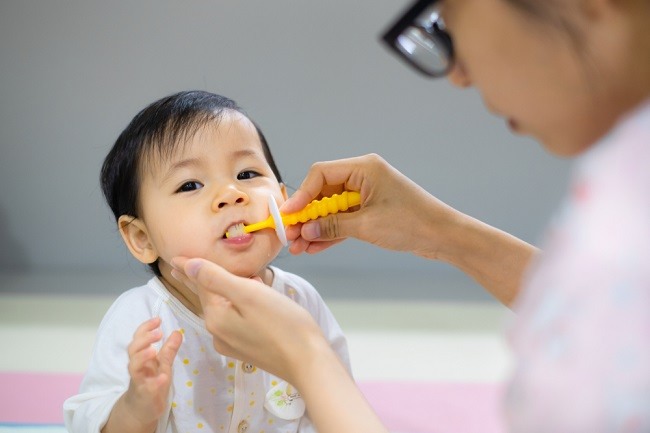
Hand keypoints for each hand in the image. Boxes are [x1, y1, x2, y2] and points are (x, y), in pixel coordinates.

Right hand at [122, 318, 181, 427]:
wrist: (142, 409)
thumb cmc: (152, 383)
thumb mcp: (163, 365)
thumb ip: (168, 350)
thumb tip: (177, 332)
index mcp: (142, 357)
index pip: (139, 338)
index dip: (146, 328)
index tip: (157, 319)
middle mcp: (138, 367)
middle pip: (132, 349)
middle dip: (143, 339)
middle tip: (158, 333)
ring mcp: (139, 380)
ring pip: (133, 367)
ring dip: (142, 357)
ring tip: (153, 350)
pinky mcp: (144, 394)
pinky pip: (147, 388)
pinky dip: (155, 382)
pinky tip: (163, 377)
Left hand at [171, 257, 390, 432]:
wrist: (308, 361)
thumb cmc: (282, 323)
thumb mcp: (248, 294)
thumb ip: (216, 278)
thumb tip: (187, 265)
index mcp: (215, 317)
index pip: (199, 285)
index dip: (190, 268)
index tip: (176, 258)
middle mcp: (218, 333)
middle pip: (209, 298)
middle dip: (201, 281)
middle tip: (184, 267)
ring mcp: (232, 344)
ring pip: (224, 308)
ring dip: (225, 291)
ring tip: (225, 275)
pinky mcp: (247, 349)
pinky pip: (235, 320)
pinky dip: (237, 305)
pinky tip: (251, 296)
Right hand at [282, 153, 452, 258]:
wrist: (443, 236)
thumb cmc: (412, 223)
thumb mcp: (367, 225)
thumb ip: (332, 226)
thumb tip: (305, 230)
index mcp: (364, 168)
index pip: (321, 174)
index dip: (302, 195)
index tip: (288, 215)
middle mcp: (363, 177)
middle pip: (323, 192)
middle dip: (306, 216)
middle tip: (289, 235)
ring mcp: (366, 195)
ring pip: (331, 209)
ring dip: (315, 228)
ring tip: (298, 247)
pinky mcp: (370, 211)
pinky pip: (343, 220)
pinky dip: (330, 233)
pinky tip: (314, 247)